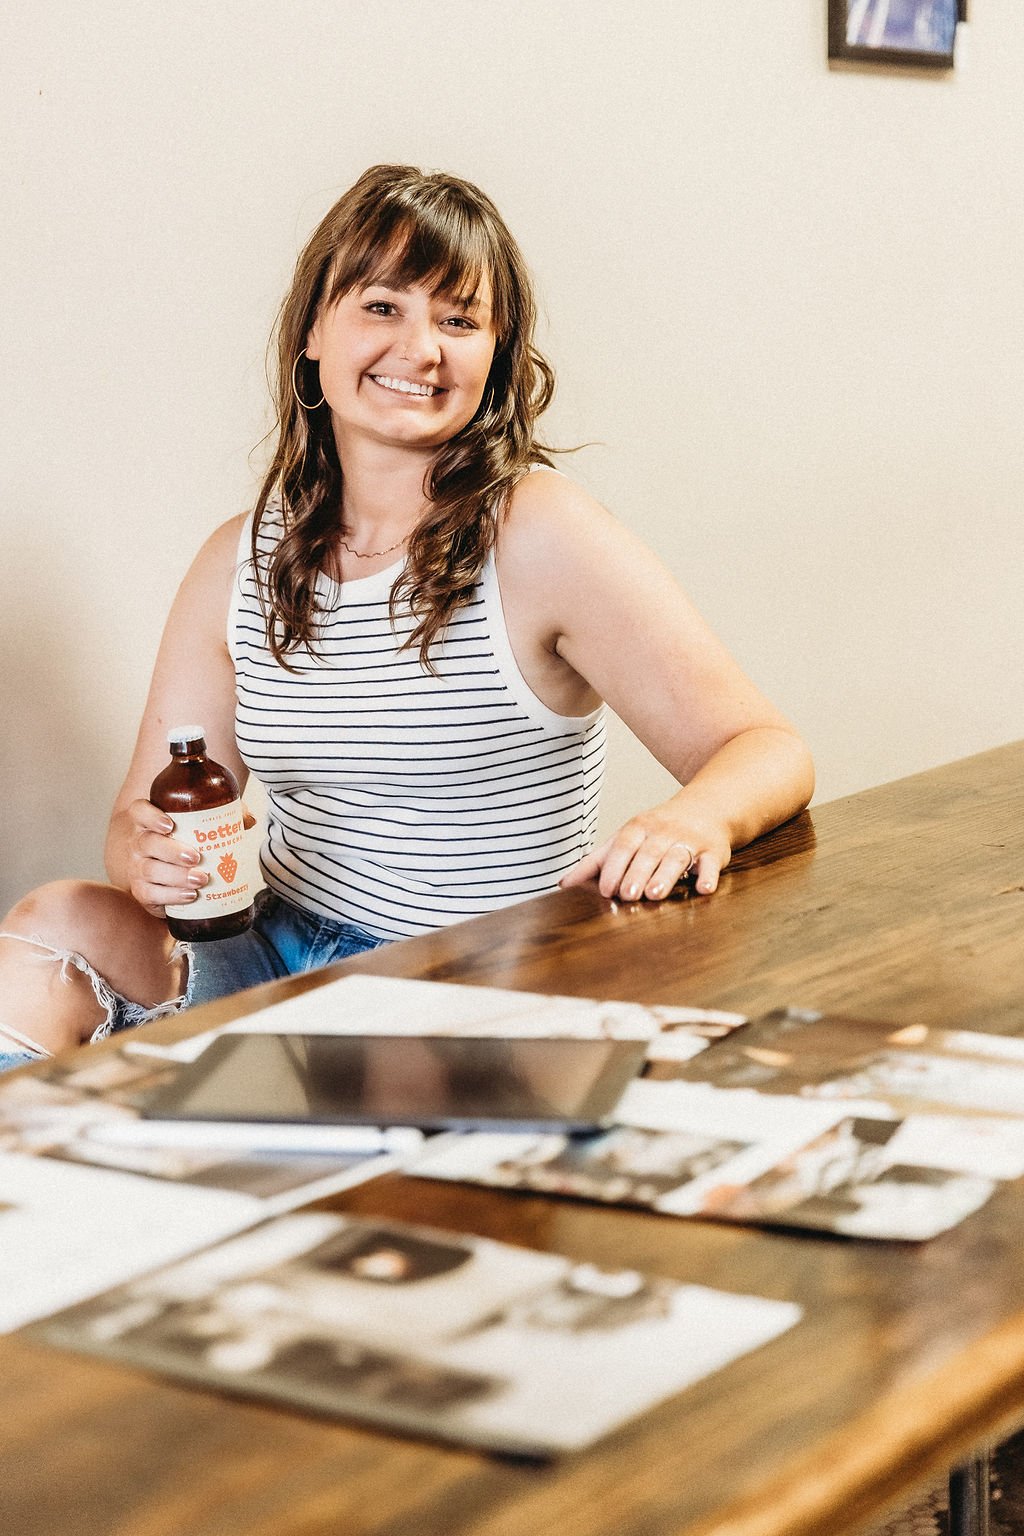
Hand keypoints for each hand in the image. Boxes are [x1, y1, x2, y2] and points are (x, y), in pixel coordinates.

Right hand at [120, 798, 208, 916]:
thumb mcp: (191, 823)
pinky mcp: (140, 890)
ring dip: (176, 876)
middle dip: (172, 851)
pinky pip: (150, 894)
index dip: (151, 816)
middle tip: (195, 857)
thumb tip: (248, 820)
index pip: (140, 811)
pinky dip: (171, 896)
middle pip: (148, 843)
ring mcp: (135, 867)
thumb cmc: (176, 838)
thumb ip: (218, 817)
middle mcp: (137, 842)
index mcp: (145, 820)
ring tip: (201, 879)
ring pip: (149, 870)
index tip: (170, 824)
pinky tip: (190, 895)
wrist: (149, 863)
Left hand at [559, 799, 730, 901]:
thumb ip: (596, 861)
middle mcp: (663, 833)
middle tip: (627, 895)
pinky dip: (708, 876)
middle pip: (648, 853)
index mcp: (639, 828)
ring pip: (676, 858)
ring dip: (665, 876)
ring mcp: (689, 841)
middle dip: (637, 874)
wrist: (706, 808)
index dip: (614, 866)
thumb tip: (563, 883)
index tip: (605, 889)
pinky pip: (711, 864)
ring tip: (654, 894)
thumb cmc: (658, 830)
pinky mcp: (713, 852)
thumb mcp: (626, 838)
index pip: (623, 845)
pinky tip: (703, 888)